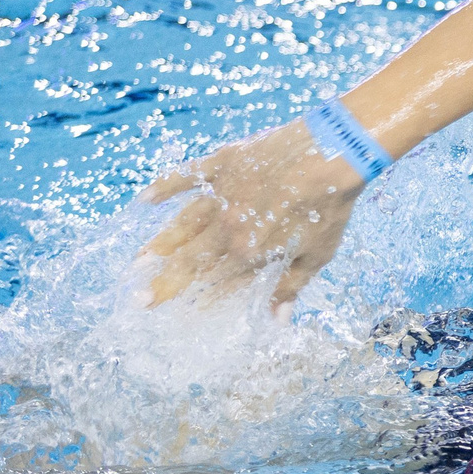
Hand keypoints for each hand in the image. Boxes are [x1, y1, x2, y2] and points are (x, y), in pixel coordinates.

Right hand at [140, 121, 365, 308]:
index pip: (219, 283)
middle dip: (163, 283)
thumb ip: (290, 286)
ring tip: (137, 263)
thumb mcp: (317, 255)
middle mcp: (228, 225)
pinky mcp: (222, 163)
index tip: (181, 315)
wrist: (335, 153)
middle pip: (190, 260)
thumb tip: (276, 320)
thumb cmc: (331, 208)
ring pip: (182, 224)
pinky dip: (165, 187)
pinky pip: (186, 176)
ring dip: (160, 244)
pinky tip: (145, 200)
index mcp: (251, 251)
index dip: (201, 301)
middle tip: (138, 300)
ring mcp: (222, 193)